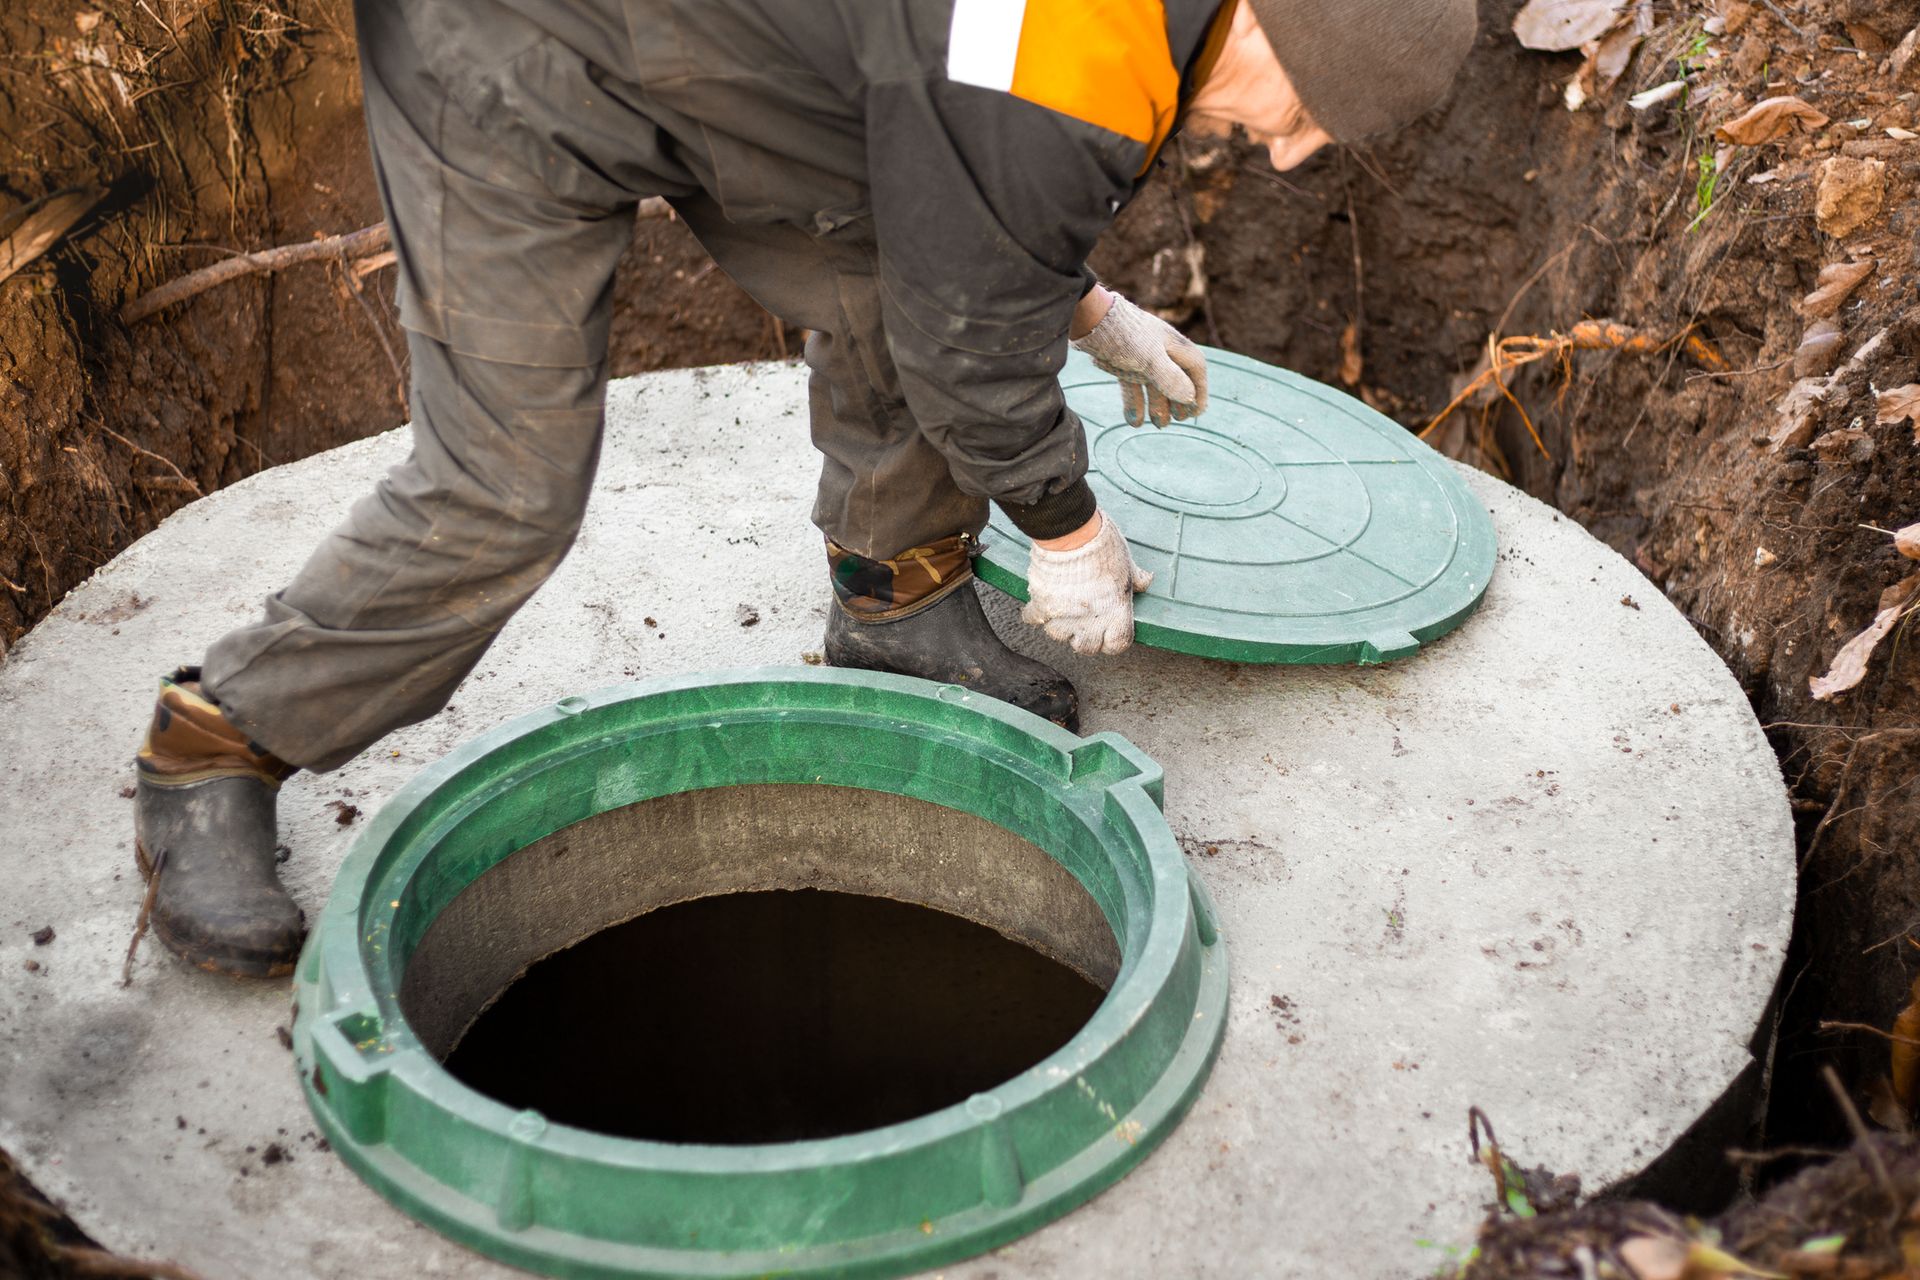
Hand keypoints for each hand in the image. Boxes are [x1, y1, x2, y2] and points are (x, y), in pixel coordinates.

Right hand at [1022, 511, 1151, 654]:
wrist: (1072, 535)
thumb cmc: (1103, 547)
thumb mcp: (1128, 563)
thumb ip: (1137, 579)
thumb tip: (1146, 582)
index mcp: (1116, 613)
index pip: (1117, 645)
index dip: (1113, 641)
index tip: (1110, 633)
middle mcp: (1090, 621)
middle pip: (1087, 648)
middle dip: (1086, 638)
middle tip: (1085, 622)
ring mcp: (1064, 617)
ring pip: (1059, 636)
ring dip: (1061, 626)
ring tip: (1063, 610)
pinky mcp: (1041, 606)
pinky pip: (1034, 618)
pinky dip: (1036, 612)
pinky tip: (1041, 601)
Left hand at [1070, 289, 1207, 428]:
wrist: (1089, 320)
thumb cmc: (1124, 335)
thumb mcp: (1150, 358)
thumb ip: (1170, 378)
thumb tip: (1189, 398)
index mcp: (1173, 345)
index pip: (1195, 368)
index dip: (1199, 390)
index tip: (1197, 412)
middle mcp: (1160, 351)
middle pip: (1177, 379)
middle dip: (1179, 401)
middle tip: (1179, 419)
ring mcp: (1141, 358)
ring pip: (1154, 386)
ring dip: (1158, 406)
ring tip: (1159, 425)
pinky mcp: (1122, 364)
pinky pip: (1133, 387)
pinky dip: (1135, 404)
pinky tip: (1134, 422)